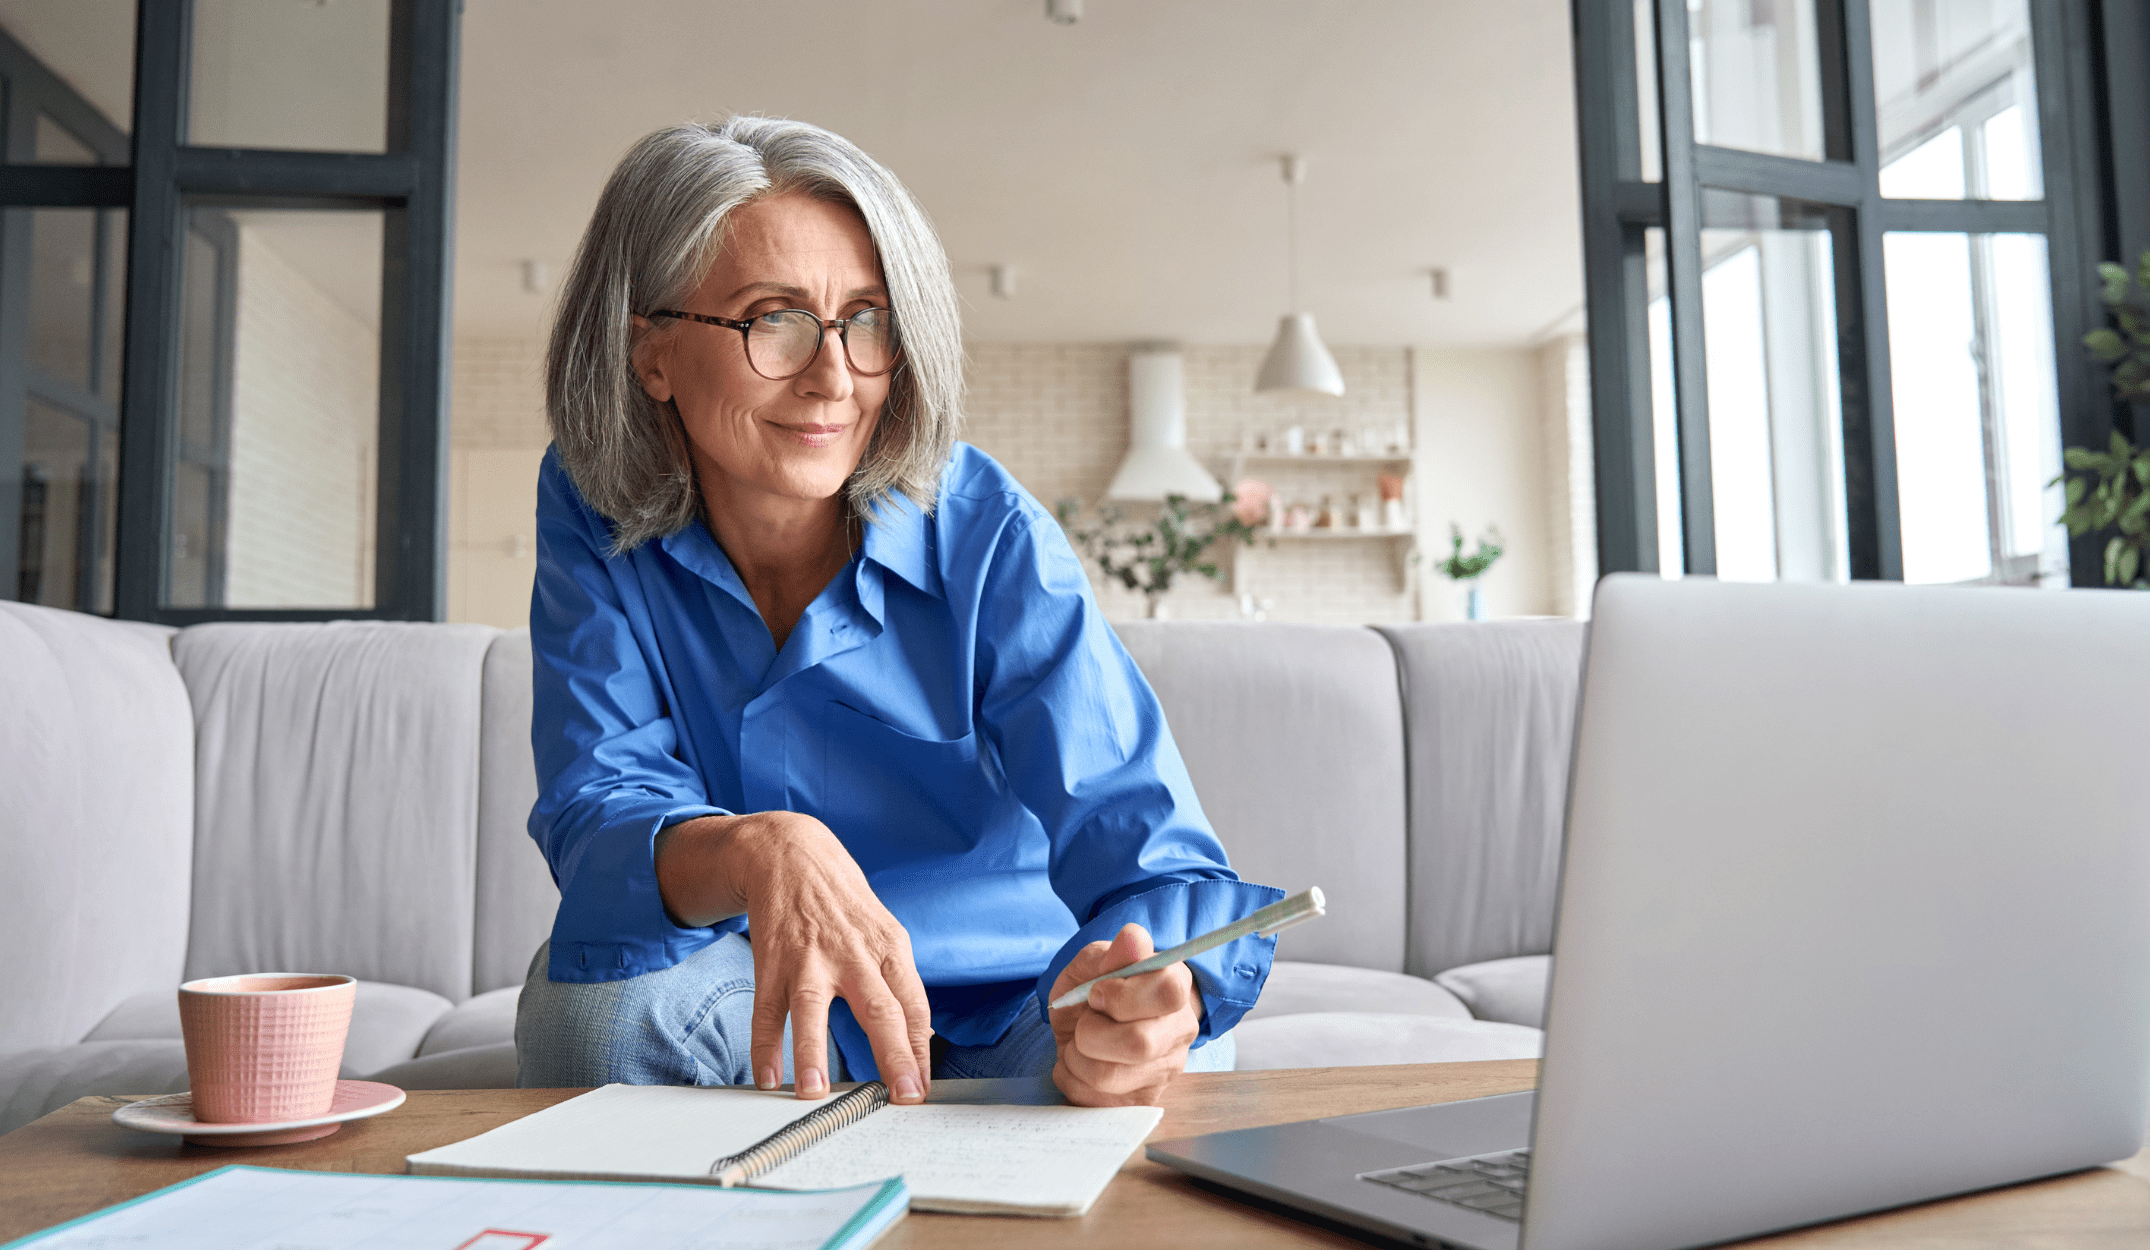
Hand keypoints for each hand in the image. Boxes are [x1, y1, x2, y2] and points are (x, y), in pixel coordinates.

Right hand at [655, 811, 932, 1103]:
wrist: (792, 853)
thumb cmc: (845, 903)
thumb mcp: (885, 933)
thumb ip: (900, 984)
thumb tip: (924, 1036)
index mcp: (889, 949)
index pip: (913, 1006)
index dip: (920, 1049)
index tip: (921, 1088)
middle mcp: (853, 954)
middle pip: (879, 1009)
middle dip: (894, 1055)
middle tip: (902, 1096)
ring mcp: (810, 958)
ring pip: (813, 1009)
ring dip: (813, 1052)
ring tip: (814, 1092)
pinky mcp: (773, 960)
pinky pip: (767, 1008)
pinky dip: (765, 1044)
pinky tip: (767, 1075)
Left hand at [1048, 923, 1201, 1106]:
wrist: (1085, 1025)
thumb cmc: (1093, 990)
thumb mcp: (1091, 965)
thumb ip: (1108, 954)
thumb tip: (1132, 939)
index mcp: (1175, 986)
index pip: (1167, 991)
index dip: (1121, 994)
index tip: (1096, 993)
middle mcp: (1180, 1031)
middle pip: (1140, 1043)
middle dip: (1091, 1032)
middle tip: (1083, 1023)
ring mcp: (1165, 1070)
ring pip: (1109, 1076)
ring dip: (1076, 1057)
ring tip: (1078, 1044)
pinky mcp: (1143, 1101)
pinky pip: (1095, 1100)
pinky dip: (1072, 1079)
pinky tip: (1079, 1065)